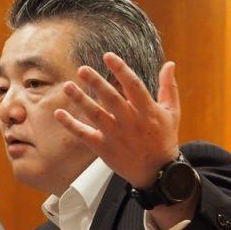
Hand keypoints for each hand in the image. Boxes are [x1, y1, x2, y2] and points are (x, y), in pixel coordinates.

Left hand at [55, 54, 180, 188]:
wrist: (158, 172)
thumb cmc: (163, 138)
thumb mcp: (171, 112)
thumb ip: (168, 87)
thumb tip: (169, 63)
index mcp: (147, 111)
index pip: (133, 85)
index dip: (120, 69)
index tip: (108, 56)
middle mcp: (130, 122)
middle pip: (111, 99)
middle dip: (96, 83)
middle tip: (82, 69)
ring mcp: (115, 136)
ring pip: (95, 115)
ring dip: (80, 100)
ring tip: (67, 86)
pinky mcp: (103, 148)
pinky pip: (84, 135)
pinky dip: (71, 125)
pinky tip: (59, 113)